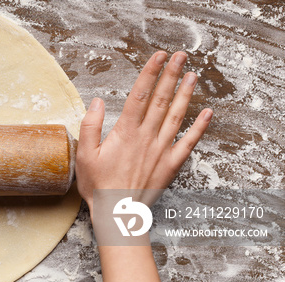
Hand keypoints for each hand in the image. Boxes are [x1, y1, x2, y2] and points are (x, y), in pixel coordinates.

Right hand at [75, 51, 211, 215]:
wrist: (119, 213)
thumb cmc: (98, 186)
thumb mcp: (84, 155)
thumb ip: (90, 126)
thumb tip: (97, 102)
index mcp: (125, 132)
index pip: (139, 95)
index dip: (149, 73)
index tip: (158, 56)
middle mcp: (146, 137)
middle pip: (160, 100)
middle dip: (170, 75)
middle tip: (180, 56)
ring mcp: (161, 150)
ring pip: (176, 116)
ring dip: (185, 94)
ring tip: (193, 75)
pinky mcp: (171, 164)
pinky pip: (189, 142)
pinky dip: (200, 127)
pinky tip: (207, 113)